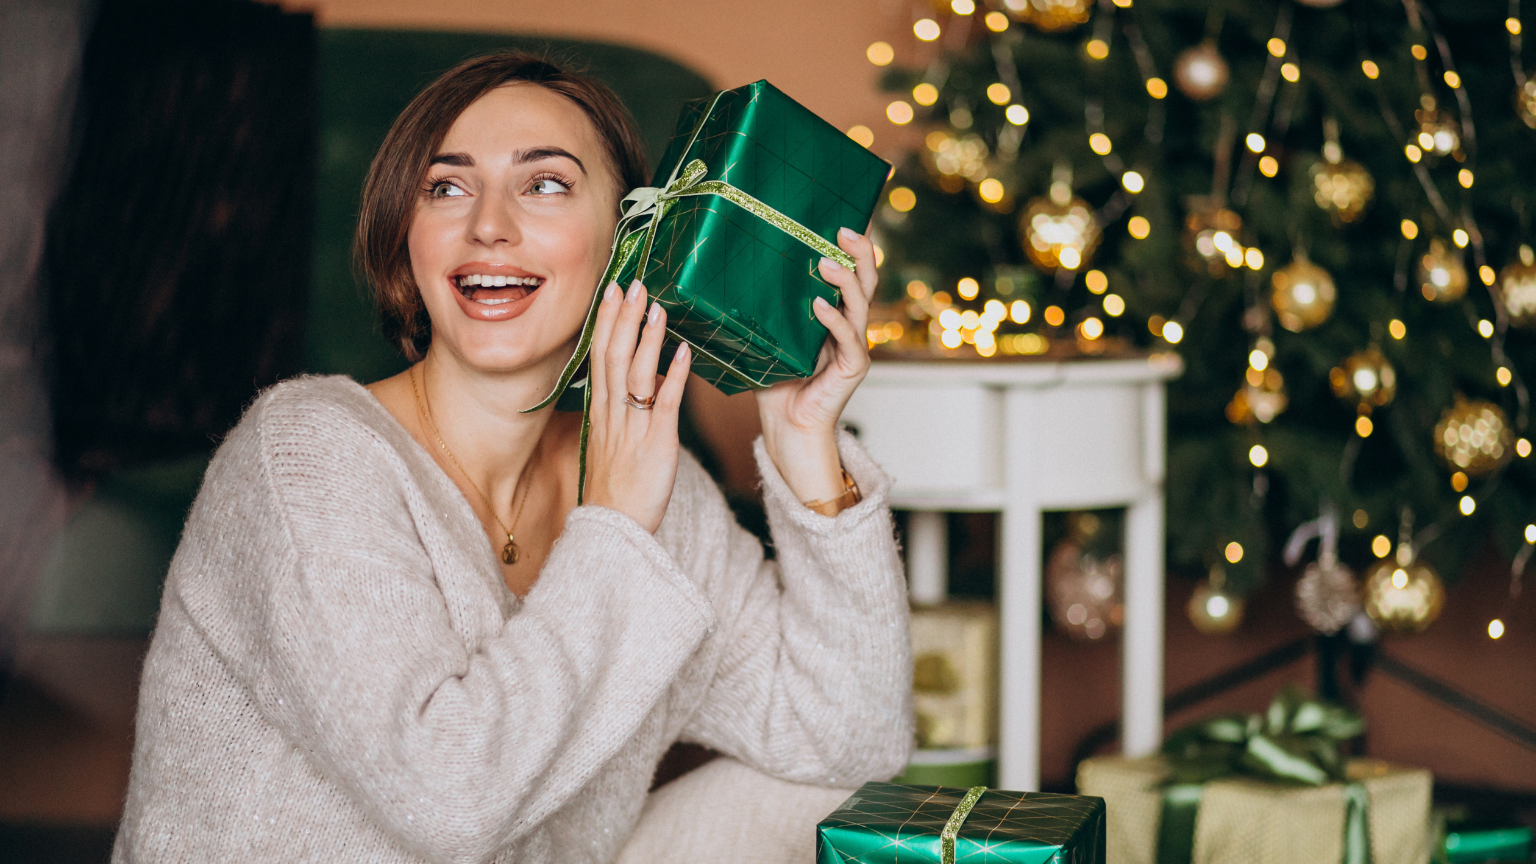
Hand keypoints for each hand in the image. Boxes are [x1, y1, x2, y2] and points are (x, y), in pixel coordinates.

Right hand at [583, 280, 691, 532]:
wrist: (613, 529)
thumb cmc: (615, 490)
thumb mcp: (612, 443)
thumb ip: (623, 411)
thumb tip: (643, 382)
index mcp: (601, 412)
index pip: (599, 356)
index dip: (606, 322)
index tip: (612, 291)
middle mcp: (613, 413)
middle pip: (613, 356)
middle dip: (623, 318)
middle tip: (633, 283)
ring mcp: (633, 426)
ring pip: (635, 373)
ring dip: (646, 338)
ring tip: (656, 306)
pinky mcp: (657, 442)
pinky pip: (665, 403)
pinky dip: (673, 376)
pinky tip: (682, 351)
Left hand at [755, 226, 877, 502]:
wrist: (787, 427)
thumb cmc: (775, 381)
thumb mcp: (766, 334)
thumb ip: (759, 307)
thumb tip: (724, 271)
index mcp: (832, 312)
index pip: (849, 270)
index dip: (851, 245)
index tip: (841, 216)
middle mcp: (849, 323)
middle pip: (866, 278)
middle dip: (859, 252)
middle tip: (843, 230)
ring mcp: (854, 344)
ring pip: (860, 303)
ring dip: (846, 280)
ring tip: (826, 262)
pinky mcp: (853, 367)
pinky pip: (848, 338)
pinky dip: (834, 320)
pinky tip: (819, 306)